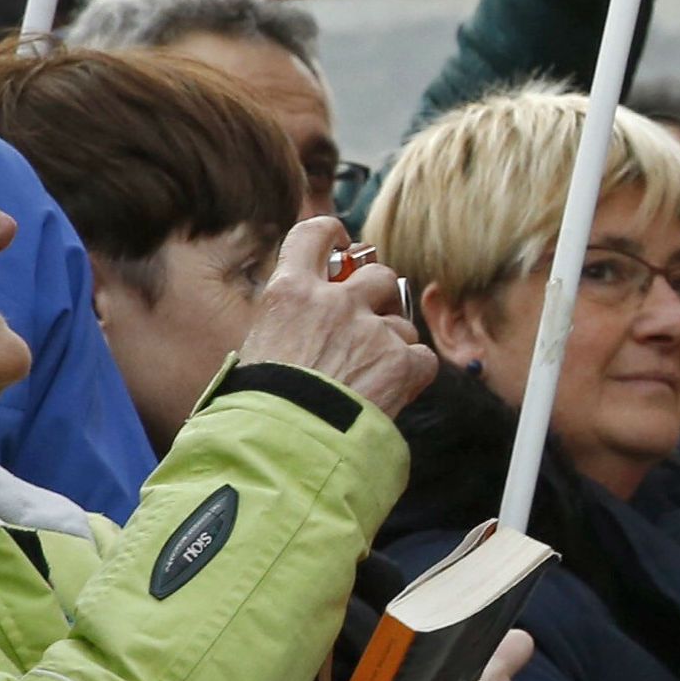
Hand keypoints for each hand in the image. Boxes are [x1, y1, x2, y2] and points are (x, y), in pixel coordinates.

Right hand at [236, 219, 434, 416]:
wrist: (284, 446)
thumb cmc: (259, 406)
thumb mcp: (258, 349)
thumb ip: (288, 322)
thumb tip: (301, 320)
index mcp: (290, 292)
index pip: (314, 234)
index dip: (332, 234)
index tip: (341, 241)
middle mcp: (334, 302)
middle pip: (378, 276)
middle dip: (379, 298)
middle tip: (366, 327)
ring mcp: (372, 329)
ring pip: (401, 323)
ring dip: (391, 345)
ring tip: (365, 379)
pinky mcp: (402, 360)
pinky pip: (421, 357)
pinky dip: (410, 374)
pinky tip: (386, 394)